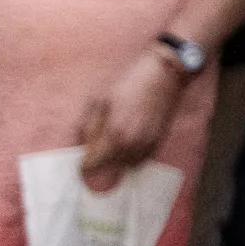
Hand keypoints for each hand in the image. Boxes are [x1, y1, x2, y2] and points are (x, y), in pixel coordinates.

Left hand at [78, 48, 189, 193]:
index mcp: (113, 133)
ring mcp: (146, 144)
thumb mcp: (100, 100)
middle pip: (108, 169)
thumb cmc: (129, 84)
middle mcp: (130, 144)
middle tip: (94, 154)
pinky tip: (127, 144)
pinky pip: (140, 161)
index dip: (83, 166)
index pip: (91, 165)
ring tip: (111, 148)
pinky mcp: (158, 142)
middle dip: (98, 165)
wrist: (163, 76)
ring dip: (115, 162)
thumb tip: (82, 148)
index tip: (81, 162)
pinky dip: (130, 158)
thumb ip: (88, 127)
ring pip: (124, 167)